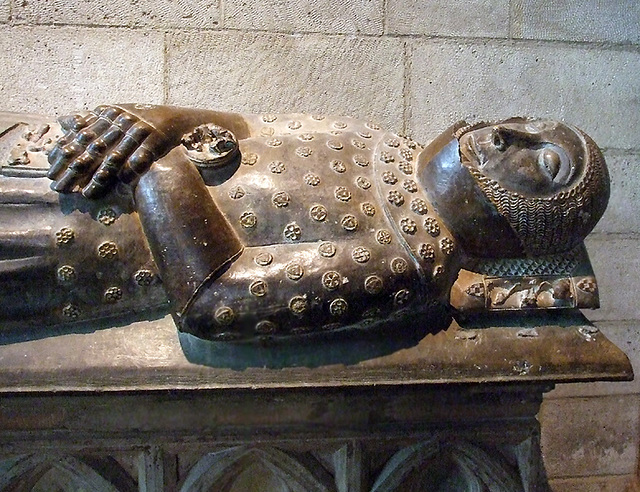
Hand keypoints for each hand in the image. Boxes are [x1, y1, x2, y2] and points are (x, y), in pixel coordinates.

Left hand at [47, 105, 168, 198]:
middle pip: (94, 148)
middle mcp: (123, 120)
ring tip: (87, 193)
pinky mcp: (158, 140)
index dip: (67, 153)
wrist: (182, 120)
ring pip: (116, 156)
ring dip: (100, 177)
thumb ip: (94, 119)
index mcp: (111, 113)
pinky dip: (130, 170)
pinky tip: (120, 184)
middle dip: (77, 169)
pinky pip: (141, 157)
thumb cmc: (147, 121)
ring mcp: (141, 130)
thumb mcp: (119, 113)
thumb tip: (64, 121)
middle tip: (62, 187)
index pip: (82, 135)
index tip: (52, 170)